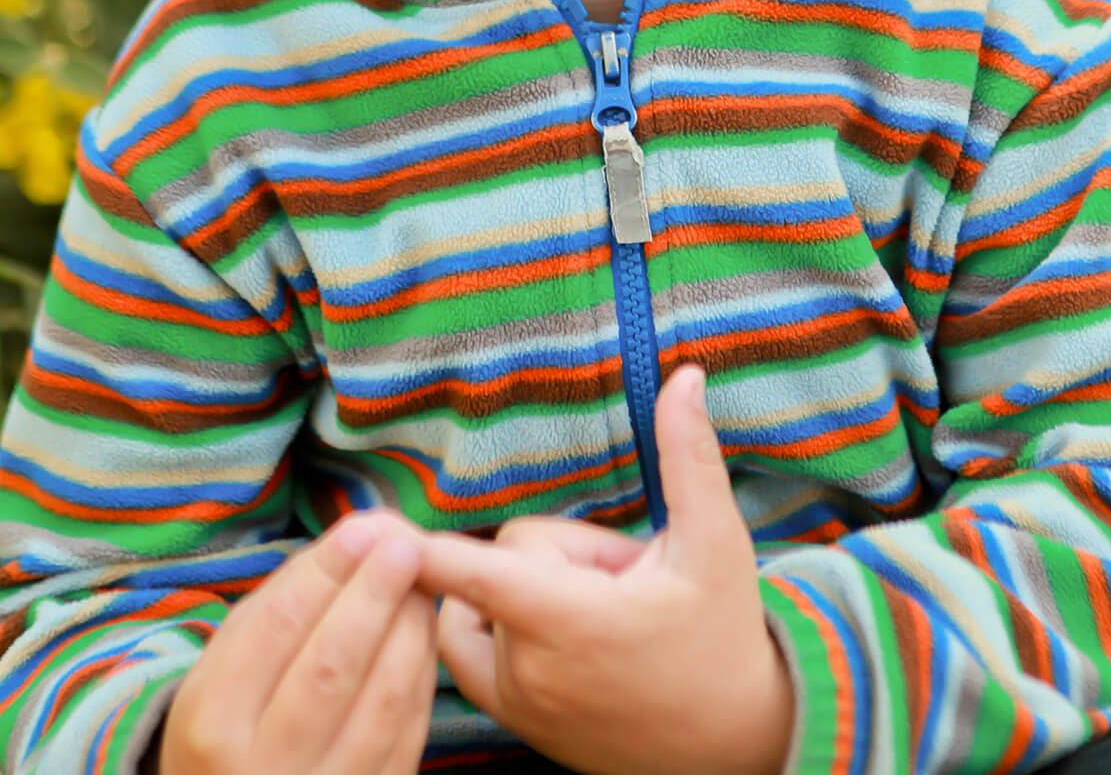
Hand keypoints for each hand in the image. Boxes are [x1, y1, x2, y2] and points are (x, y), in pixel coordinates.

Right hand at [155, 511, 437, 774]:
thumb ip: (280, 604)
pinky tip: (423, 632)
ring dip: (411, 628)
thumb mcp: (223, 671)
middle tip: (405, 543)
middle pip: (332, 665)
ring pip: (383, 700)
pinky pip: (408, 732)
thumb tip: (356, 535)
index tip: (364, 527)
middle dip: (375, 594)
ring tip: (422, 580)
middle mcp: (262, 767)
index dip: (327, 572)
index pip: (278, 628)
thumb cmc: (230, 725)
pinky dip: (421, 673)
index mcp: (213, 720)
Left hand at [425, 365, 793, 774]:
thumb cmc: (722, 638)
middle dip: (557, 554)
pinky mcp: (513, 722)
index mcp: (567, 622)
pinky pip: (470, 649)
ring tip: (593, 611)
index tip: (371, 530)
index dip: (422, 548)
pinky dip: (495, 626)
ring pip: (479, 603)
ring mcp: (516, 703)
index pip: (471, 573)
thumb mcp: (716, 541)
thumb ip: (688, 455)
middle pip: (504, 561)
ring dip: (519, 593)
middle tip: (622, 580)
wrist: (734, 744)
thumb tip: (685, 376)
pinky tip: (561, 632)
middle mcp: (527, 669)